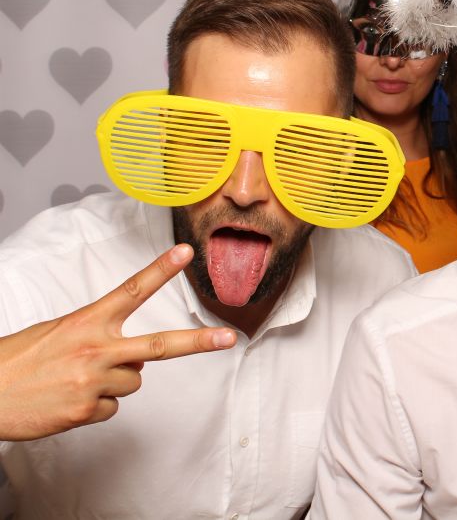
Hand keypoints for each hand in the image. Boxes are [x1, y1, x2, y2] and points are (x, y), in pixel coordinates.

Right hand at [0, 244, 236, 440]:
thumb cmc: (18, 361)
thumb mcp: (57, 333)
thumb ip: (99, 336)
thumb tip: (136, 356)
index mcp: (86, 322)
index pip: (130, 290)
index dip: (160, 269)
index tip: (185, 252)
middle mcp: (95, 349)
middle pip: (160, 345)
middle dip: (199, 342)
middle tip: (229, 338)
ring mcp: (93, 381)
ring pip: (135, 380)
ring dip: (115, 381)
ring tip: (77, 380)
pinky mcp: (86, 409)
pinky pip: (112, 406)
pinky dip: (96, 405)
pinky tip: (69, 400)